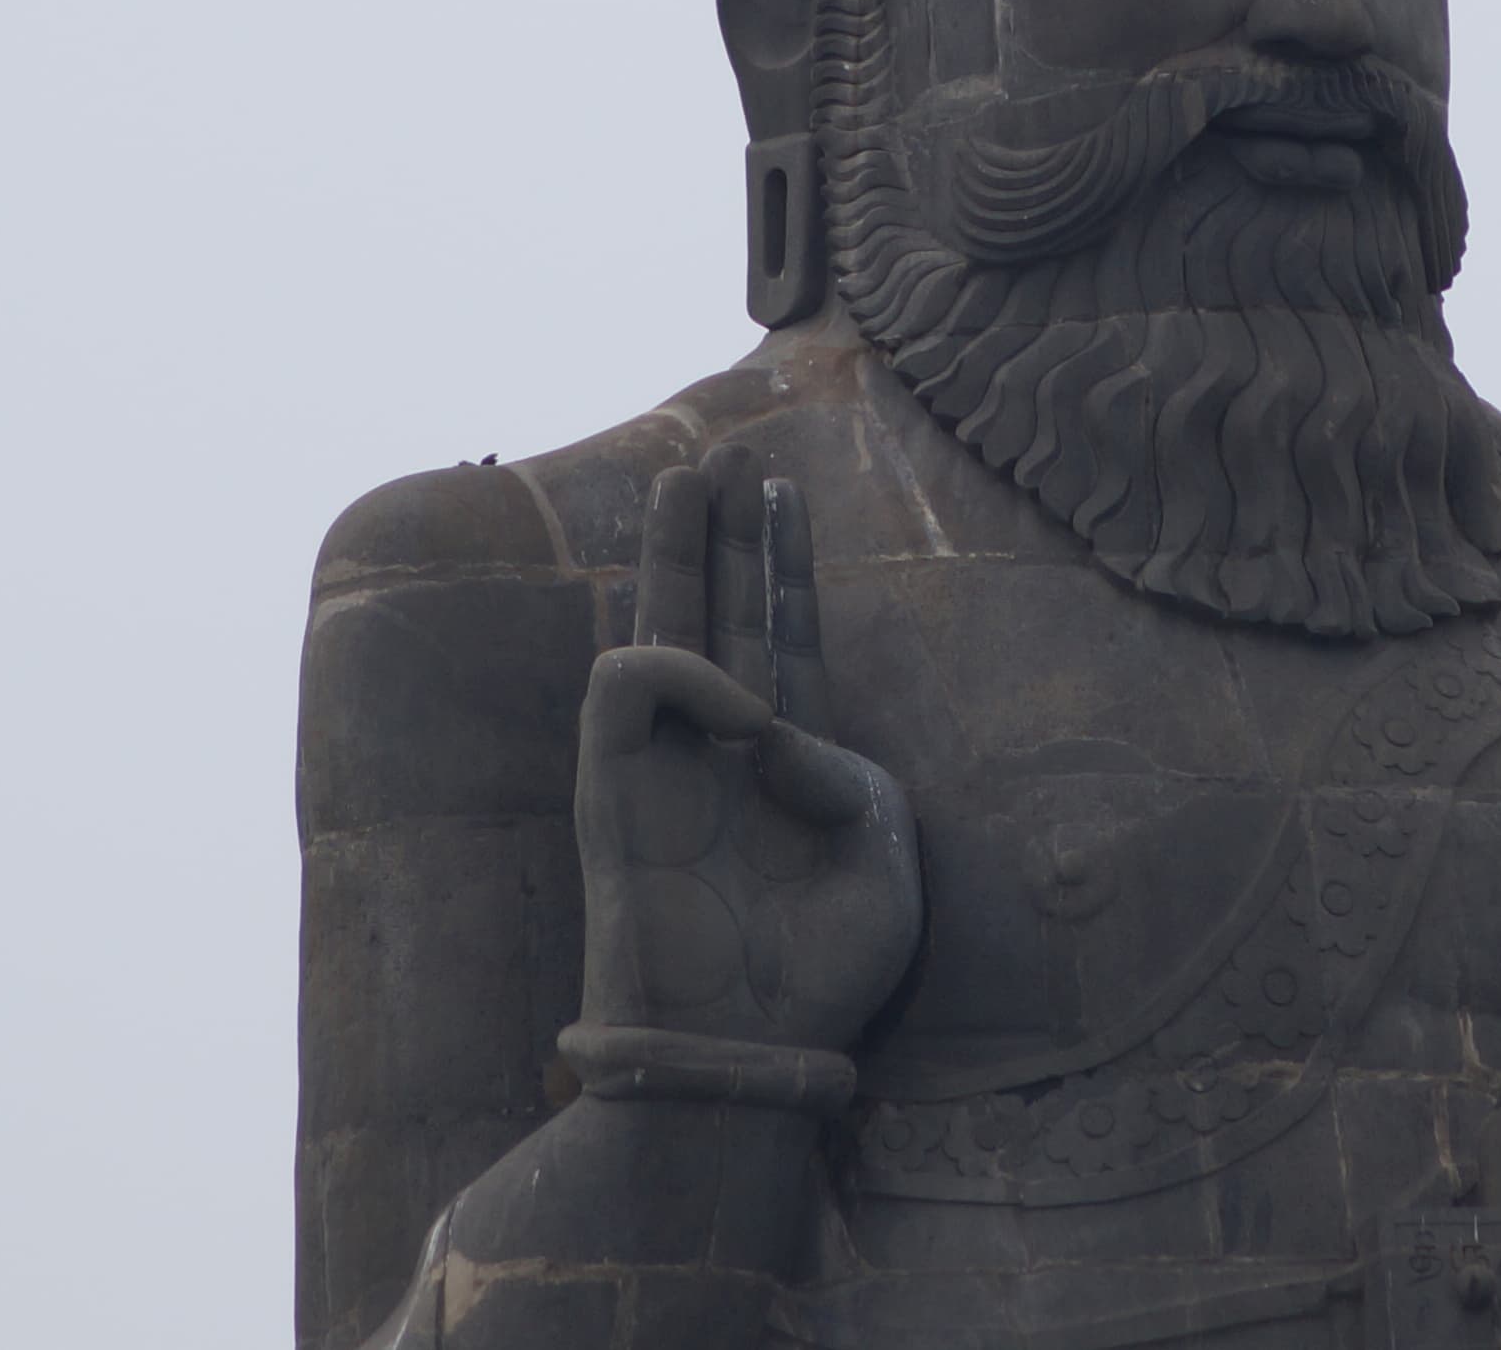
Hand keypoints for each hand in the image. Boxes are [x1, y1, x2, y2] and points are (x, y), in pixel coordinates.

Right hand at [572, 447, 920, 1053]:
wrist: (753, 1050)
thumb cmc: (824, 971)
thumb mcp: (884, 861)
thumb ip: (850, 774)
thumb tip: (776, 722)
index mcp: (793, 760)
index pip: (785, 633)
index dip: (785, 561)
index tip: (785, 489)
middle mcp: (723, 749)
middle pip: (713, 608)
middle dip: (716, 528)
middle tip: (723, 450)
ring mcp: (665, 764)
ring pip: (652, 623)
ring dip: (673, 546)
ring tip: (700, 482)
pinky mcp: (615, 787)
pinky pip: (626, 686)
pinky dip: (685, 670)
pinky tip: (744, 703)